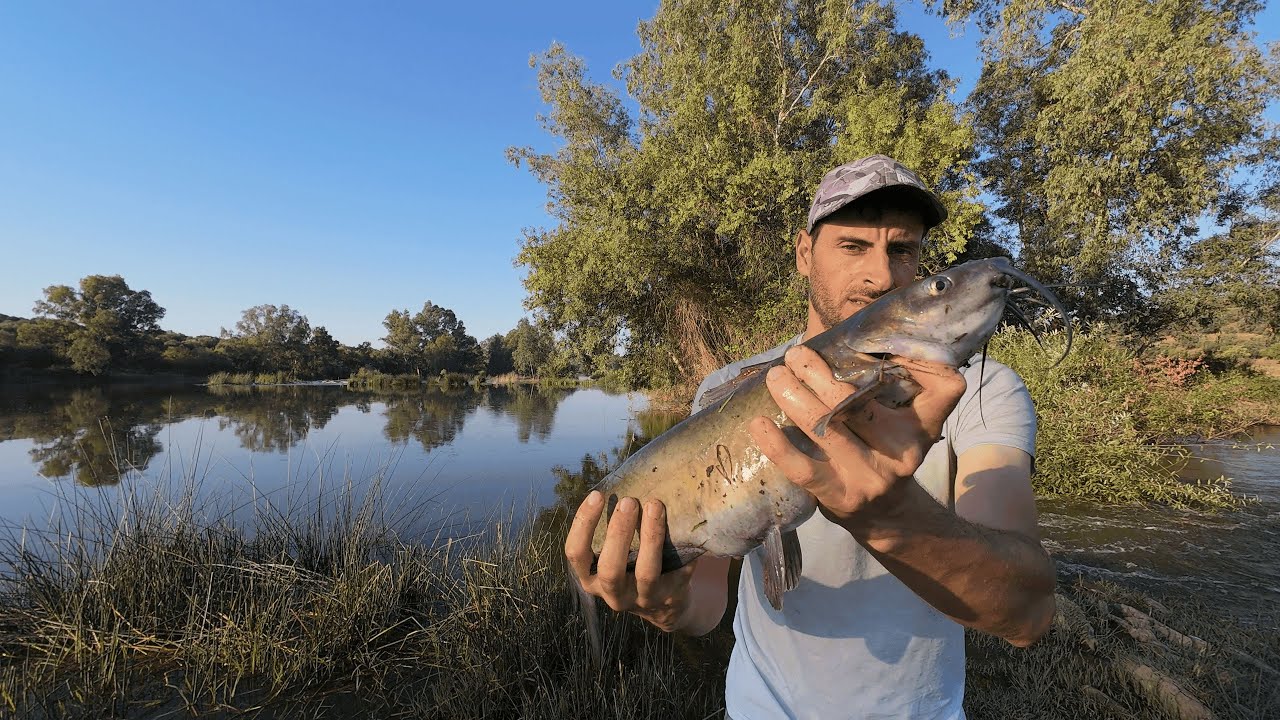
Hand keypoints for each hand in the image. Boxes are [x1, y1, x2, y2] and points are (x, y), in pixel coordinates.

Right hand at [564, 491, 696, 631]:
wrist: (663, 603)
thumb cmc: (632, 563)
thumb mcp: (615, 552)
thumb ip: (614, 528)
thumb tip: (625, 480)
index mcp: (591, 577)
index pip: (576, 553)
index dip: (583, 523)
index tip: (597, 495)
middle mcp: (612, 594)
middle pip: (609, 569)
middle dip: (618, 533)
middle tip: (629, 502)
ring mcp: (641, 599)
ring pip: (645, 573)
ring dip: (650, 537)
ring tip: (655, 506)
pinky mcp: (670, 598)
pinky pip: (677, 572)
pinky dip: (682, 549)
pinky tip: (686, 528)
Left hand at [747, 345, 965, 527]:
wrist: (885, 515)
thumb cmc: (883, 450)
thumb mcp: (904, 421)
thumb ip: (891, 384)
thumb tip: (847, 337)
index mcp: (922, 425)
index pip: (944, 388)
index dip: (922, 362)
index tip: (873, 341)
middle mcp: (901, 450)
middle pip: (857, 402)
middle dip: (818, 373)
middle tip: (795, 354)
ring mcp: (870, 476)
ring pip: (827, 427)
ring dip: (793, 396)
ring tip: (776, 376)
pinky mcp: (841, 497)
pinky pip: (803, 468)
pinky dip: (777, 444)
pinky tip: (758, 423)